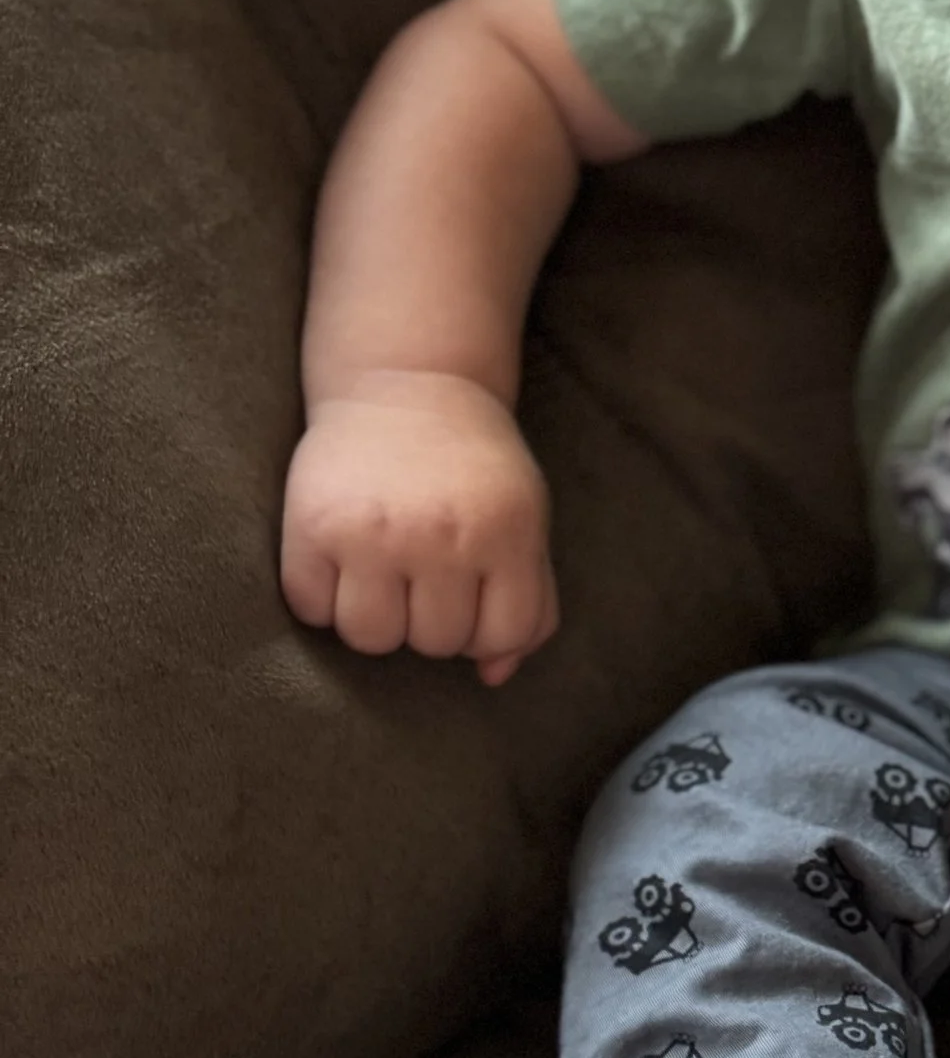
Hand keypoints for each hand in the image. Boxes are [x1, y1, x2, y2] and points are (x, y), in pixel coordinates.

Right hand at [280, 371, 557, 684]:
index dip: (484, 631)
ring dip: (375, 617)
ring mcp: (373, 532)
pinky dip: (321, 597)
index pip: (500, 636)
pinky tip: (340, 558)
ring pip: (369, 638)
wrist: (407, 382)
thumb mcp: (524, 521)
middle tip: (423, 571)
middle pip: (433, 644)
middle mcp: (441, 535)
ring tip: (381, 571)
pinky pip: (311, 609)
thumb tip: (495, 676)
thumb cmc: (472, 467)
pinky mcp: (312, 525)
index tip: (470, 596)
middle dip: (429, 619)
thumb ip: (529, 601)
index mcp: (505, 533)